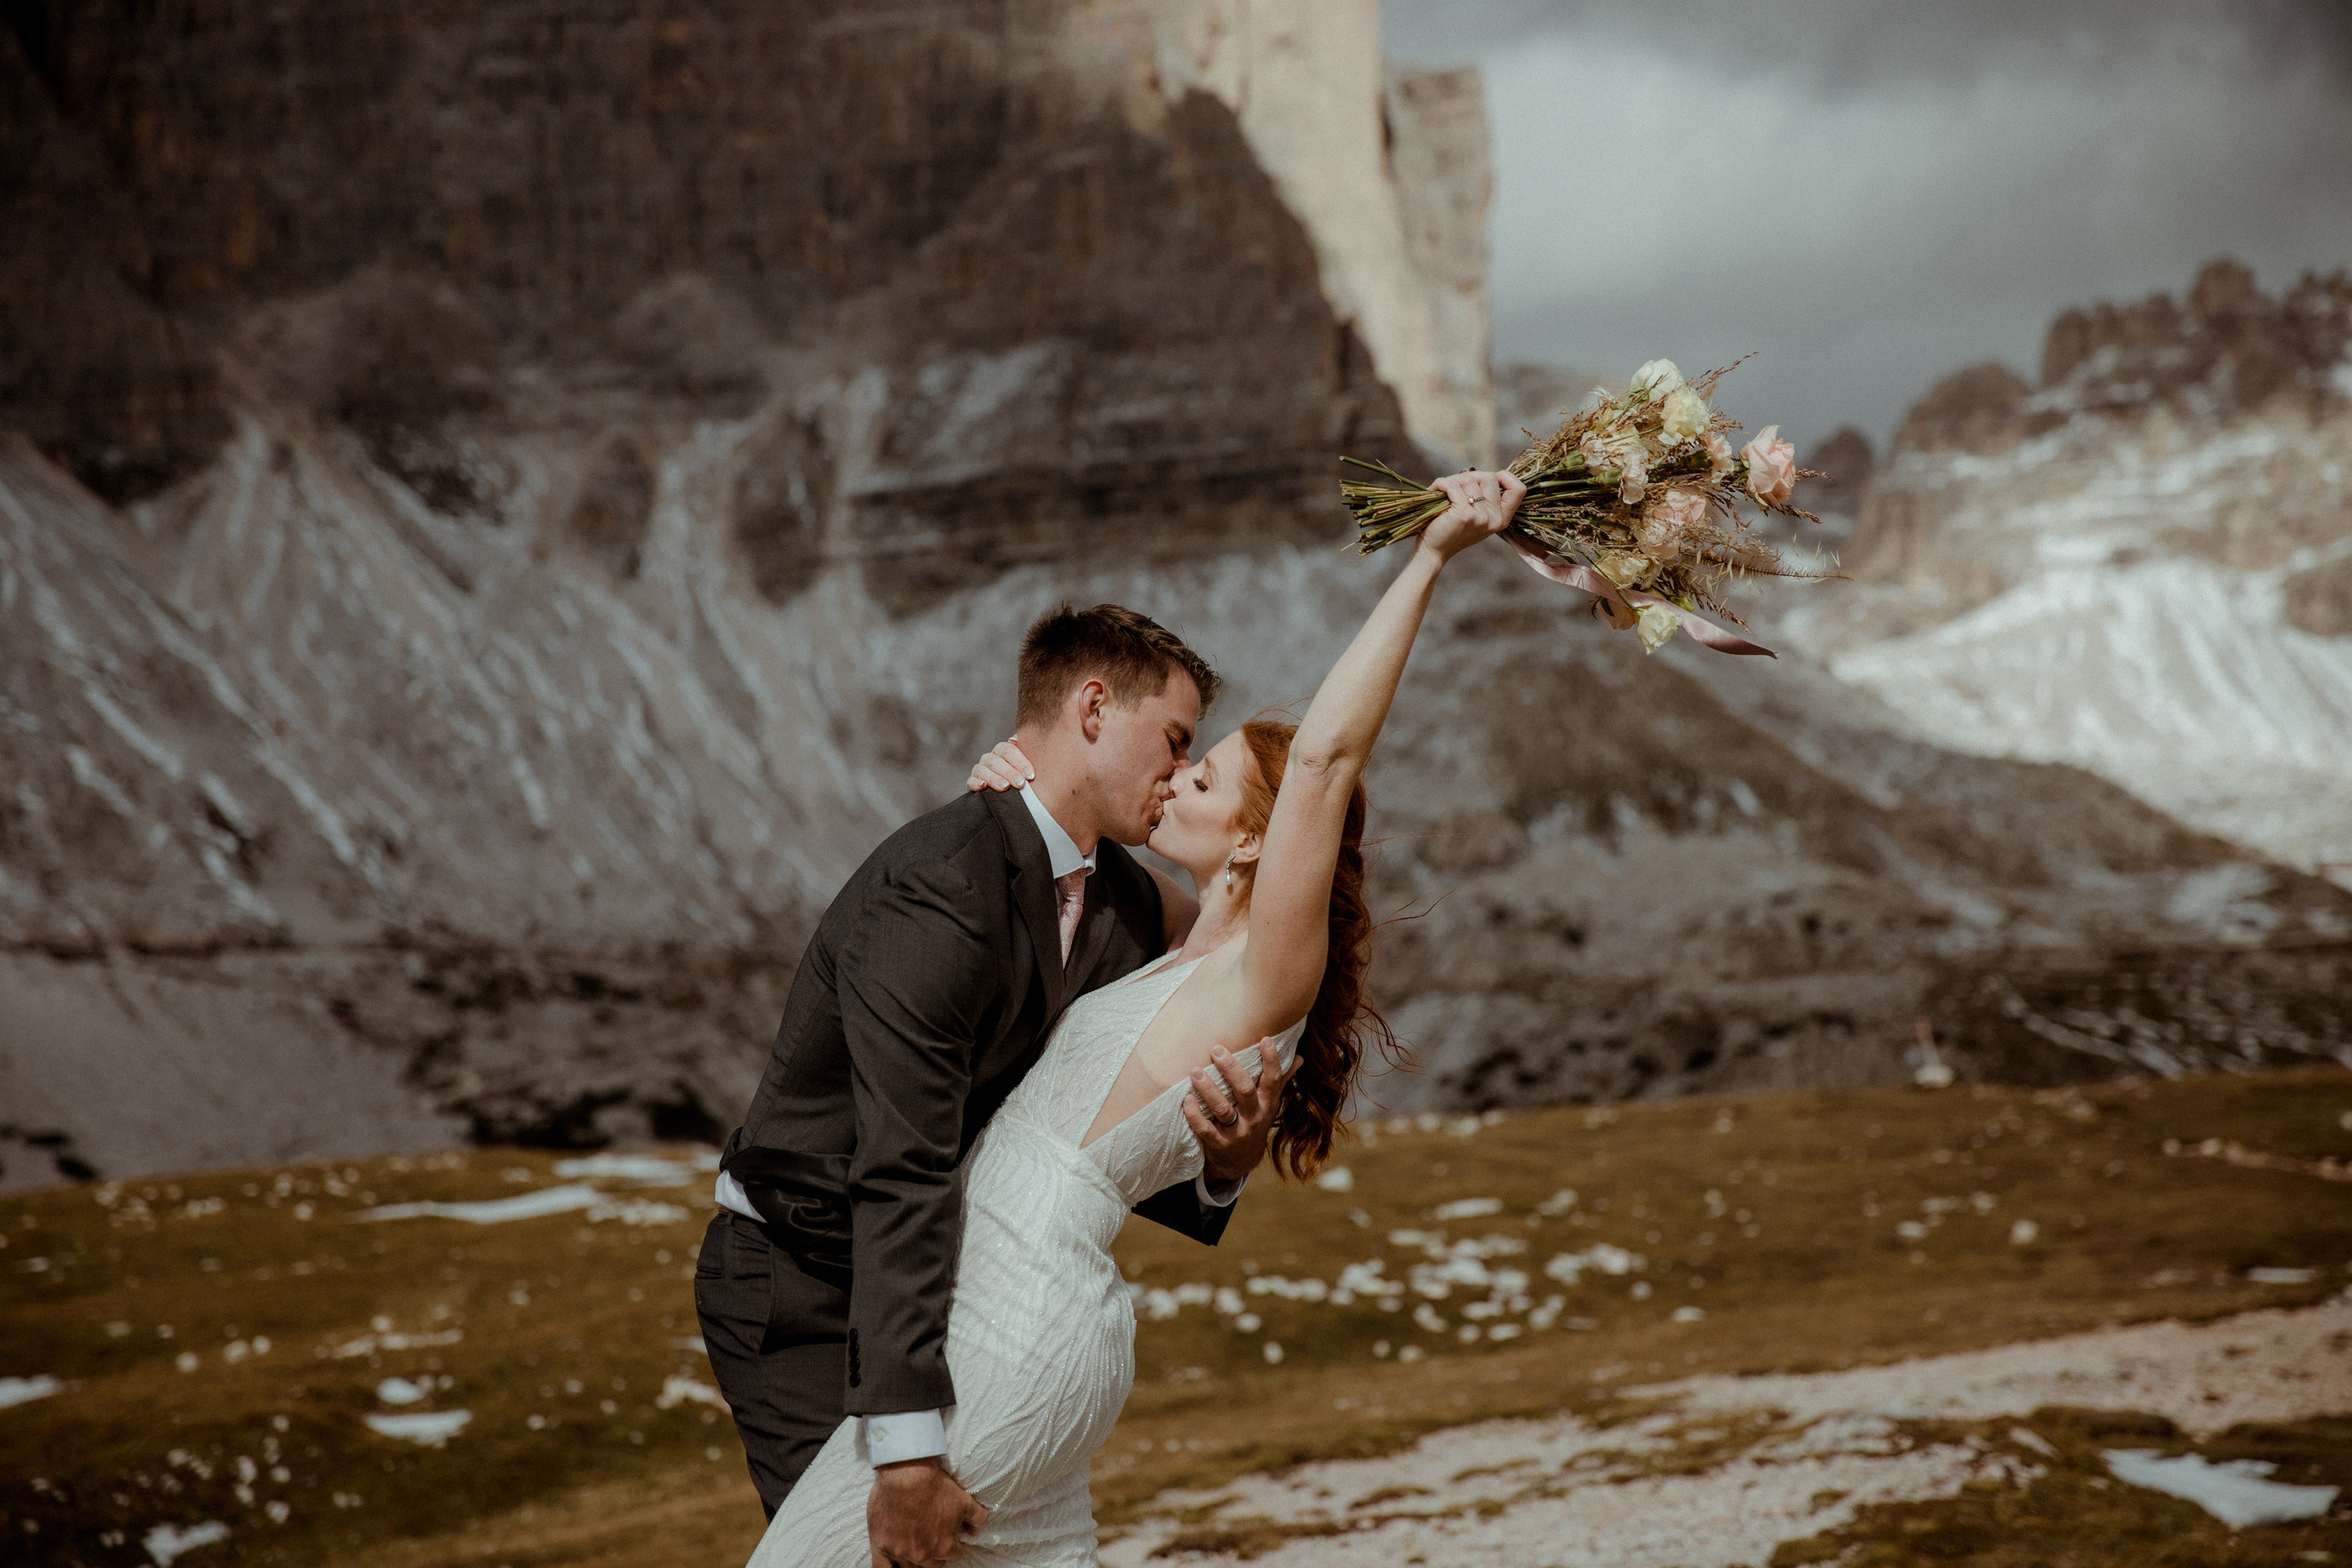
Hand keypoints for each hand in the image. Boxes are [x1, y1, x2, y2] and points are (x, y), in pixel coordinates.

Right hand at [868, 1458, 987, 1567]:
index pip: (955, 1555)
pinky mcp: (881, 1546)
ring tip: (913, 1543)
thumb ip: (976, 1518)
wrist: (906, 1473)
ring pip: (910, 1567)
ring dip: (914, 1558)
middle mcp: (923, 1554)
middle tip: (930, 1536)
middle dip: (934, 1552)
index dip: (953, 1544)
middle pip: (933, 1564)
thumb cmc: (934, 1485)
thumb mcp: (964, 1500)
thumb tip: (976, 1531)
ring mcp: (901, 1552)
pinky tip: (894, 1565)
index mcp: (945, 1546)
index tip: (948, 1535)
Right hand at [964, 738, 1032, 793]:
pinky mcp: (972, 783)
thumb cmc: (1024, 778)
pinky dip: (976, 783)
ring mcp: (980, 769)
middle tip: (1021, 783)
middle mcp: (990, 757)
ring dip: (994, 778)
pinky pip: (971, 781)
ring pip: (983, 770)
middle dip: (1009, 772)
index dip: (1020, 762)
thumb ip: (1030, 753)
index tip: (1031, 775)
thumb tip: (1022, 740)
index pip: (1009, 750)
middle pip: (996, 760)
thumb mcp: (1028, 767)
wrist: (1011, 797)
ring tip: (1005, 787)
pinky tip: (983, 786)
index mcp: (1003, 750)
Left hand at [1184, 1039, 1298, 1184]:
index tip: (1265, 1039)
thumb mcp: (1270, 1104)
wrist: (1241, 1161)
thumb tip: (1299, 1057)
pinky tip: (1187, 1099)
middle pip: (1245, 1090)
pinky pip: (1205, 1129)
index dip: (1271, 1060)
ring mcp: (1237, 1132)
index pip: (1273, 1080)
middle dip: (1231, 1069)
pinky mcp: (1219, 1144)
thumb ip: (1281, 1081)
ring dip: (1208, 1089)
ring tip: (1195, 1071)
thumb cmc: (1255, 1122)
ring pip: (1222, 1108)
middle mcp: (1255, 1117)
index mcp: (1268, 1104)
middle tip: (1216, 1049)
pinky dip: (1194, 1114)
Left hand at [1421, 468, 1525, 561]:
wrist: (1434, 552)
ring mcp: (1480, 518)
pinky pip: (1453, 485)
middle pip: (1490, 477)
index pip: (1518, 489)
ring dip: (1452, 480)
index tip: (1484, 481)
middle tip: (1456, 485)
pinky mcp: (1463, 515)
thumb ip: (1484, 497)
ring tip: (1443, 490)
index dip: (1505, 477)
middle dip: (1470, 475)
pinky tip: (1435, 490)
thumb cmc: (1452, 529)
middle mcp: (1494, 519)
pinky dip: (1441, 483)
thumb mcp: (1476, 515)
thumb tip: (1474, 471)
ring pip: (1469, 479)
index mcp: (1502, 519)